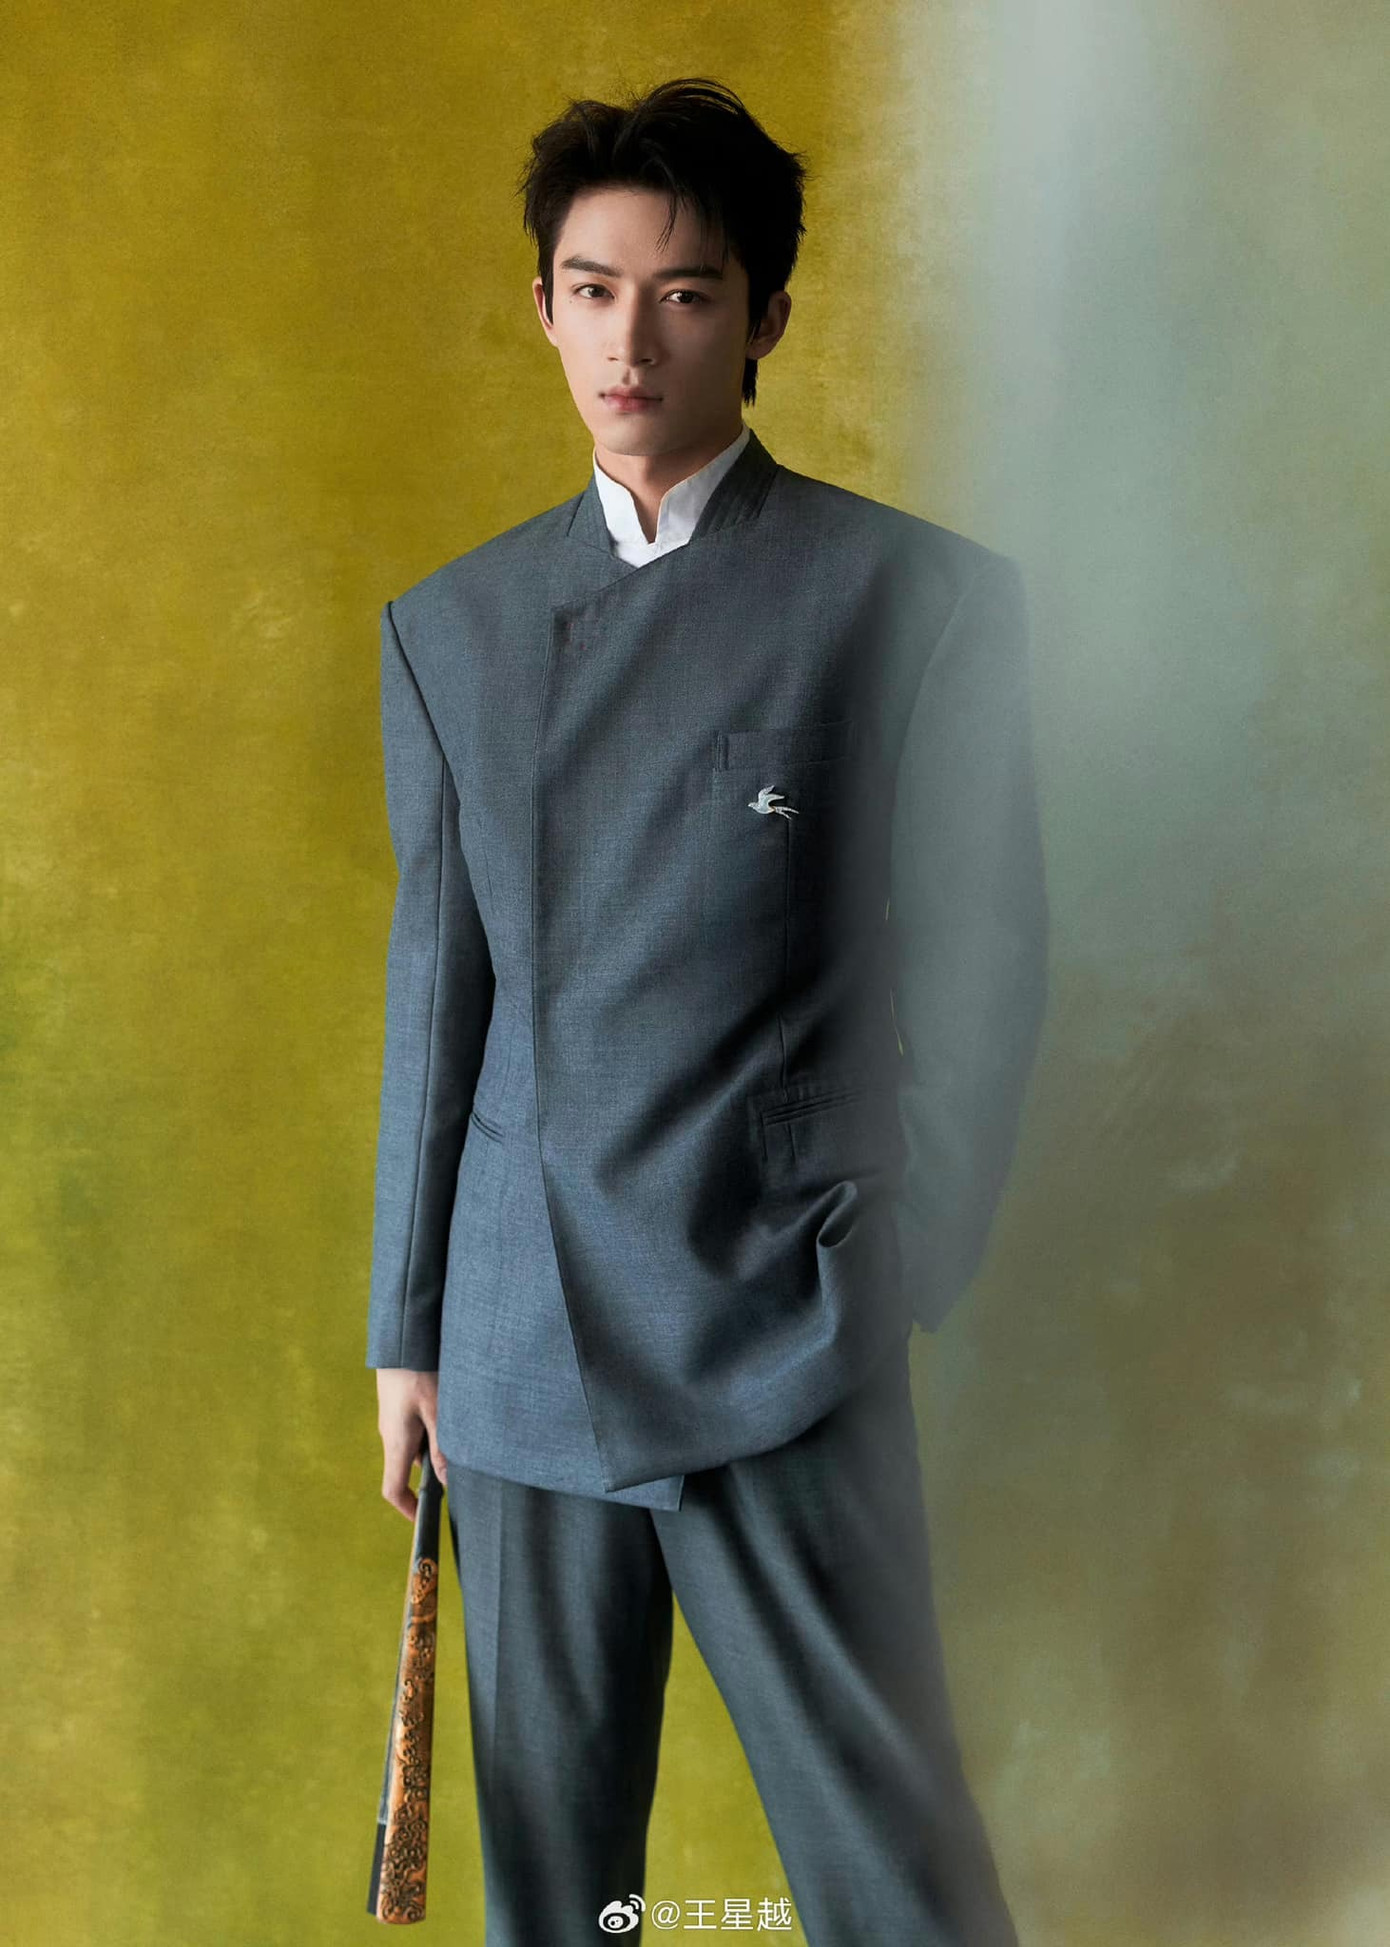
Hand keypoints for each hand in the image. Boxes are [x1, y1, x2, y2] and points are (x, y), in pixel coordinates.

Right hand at [375, 1368, 447, 1520]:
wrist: (400, 1340)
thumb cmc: (418, 1372)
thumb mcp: (437, 1411)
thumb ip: (443, 1447)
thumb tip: (448, 1482)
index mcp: (396, 1442)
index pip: (392, 1489)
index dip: (407, 1509)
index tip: (424, 1519)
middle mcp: (389, 1435)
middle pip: (406, 1469)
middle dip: (430, 1475)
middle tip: (459, 1472)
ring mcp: (391, 1420)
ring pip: (412, 1447)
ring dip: (433, 1448)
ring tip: (460, 1433)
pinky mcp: (397, 1406)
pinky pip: (412, 1429)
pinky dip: (429, 1431)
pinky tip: (448, 1414)